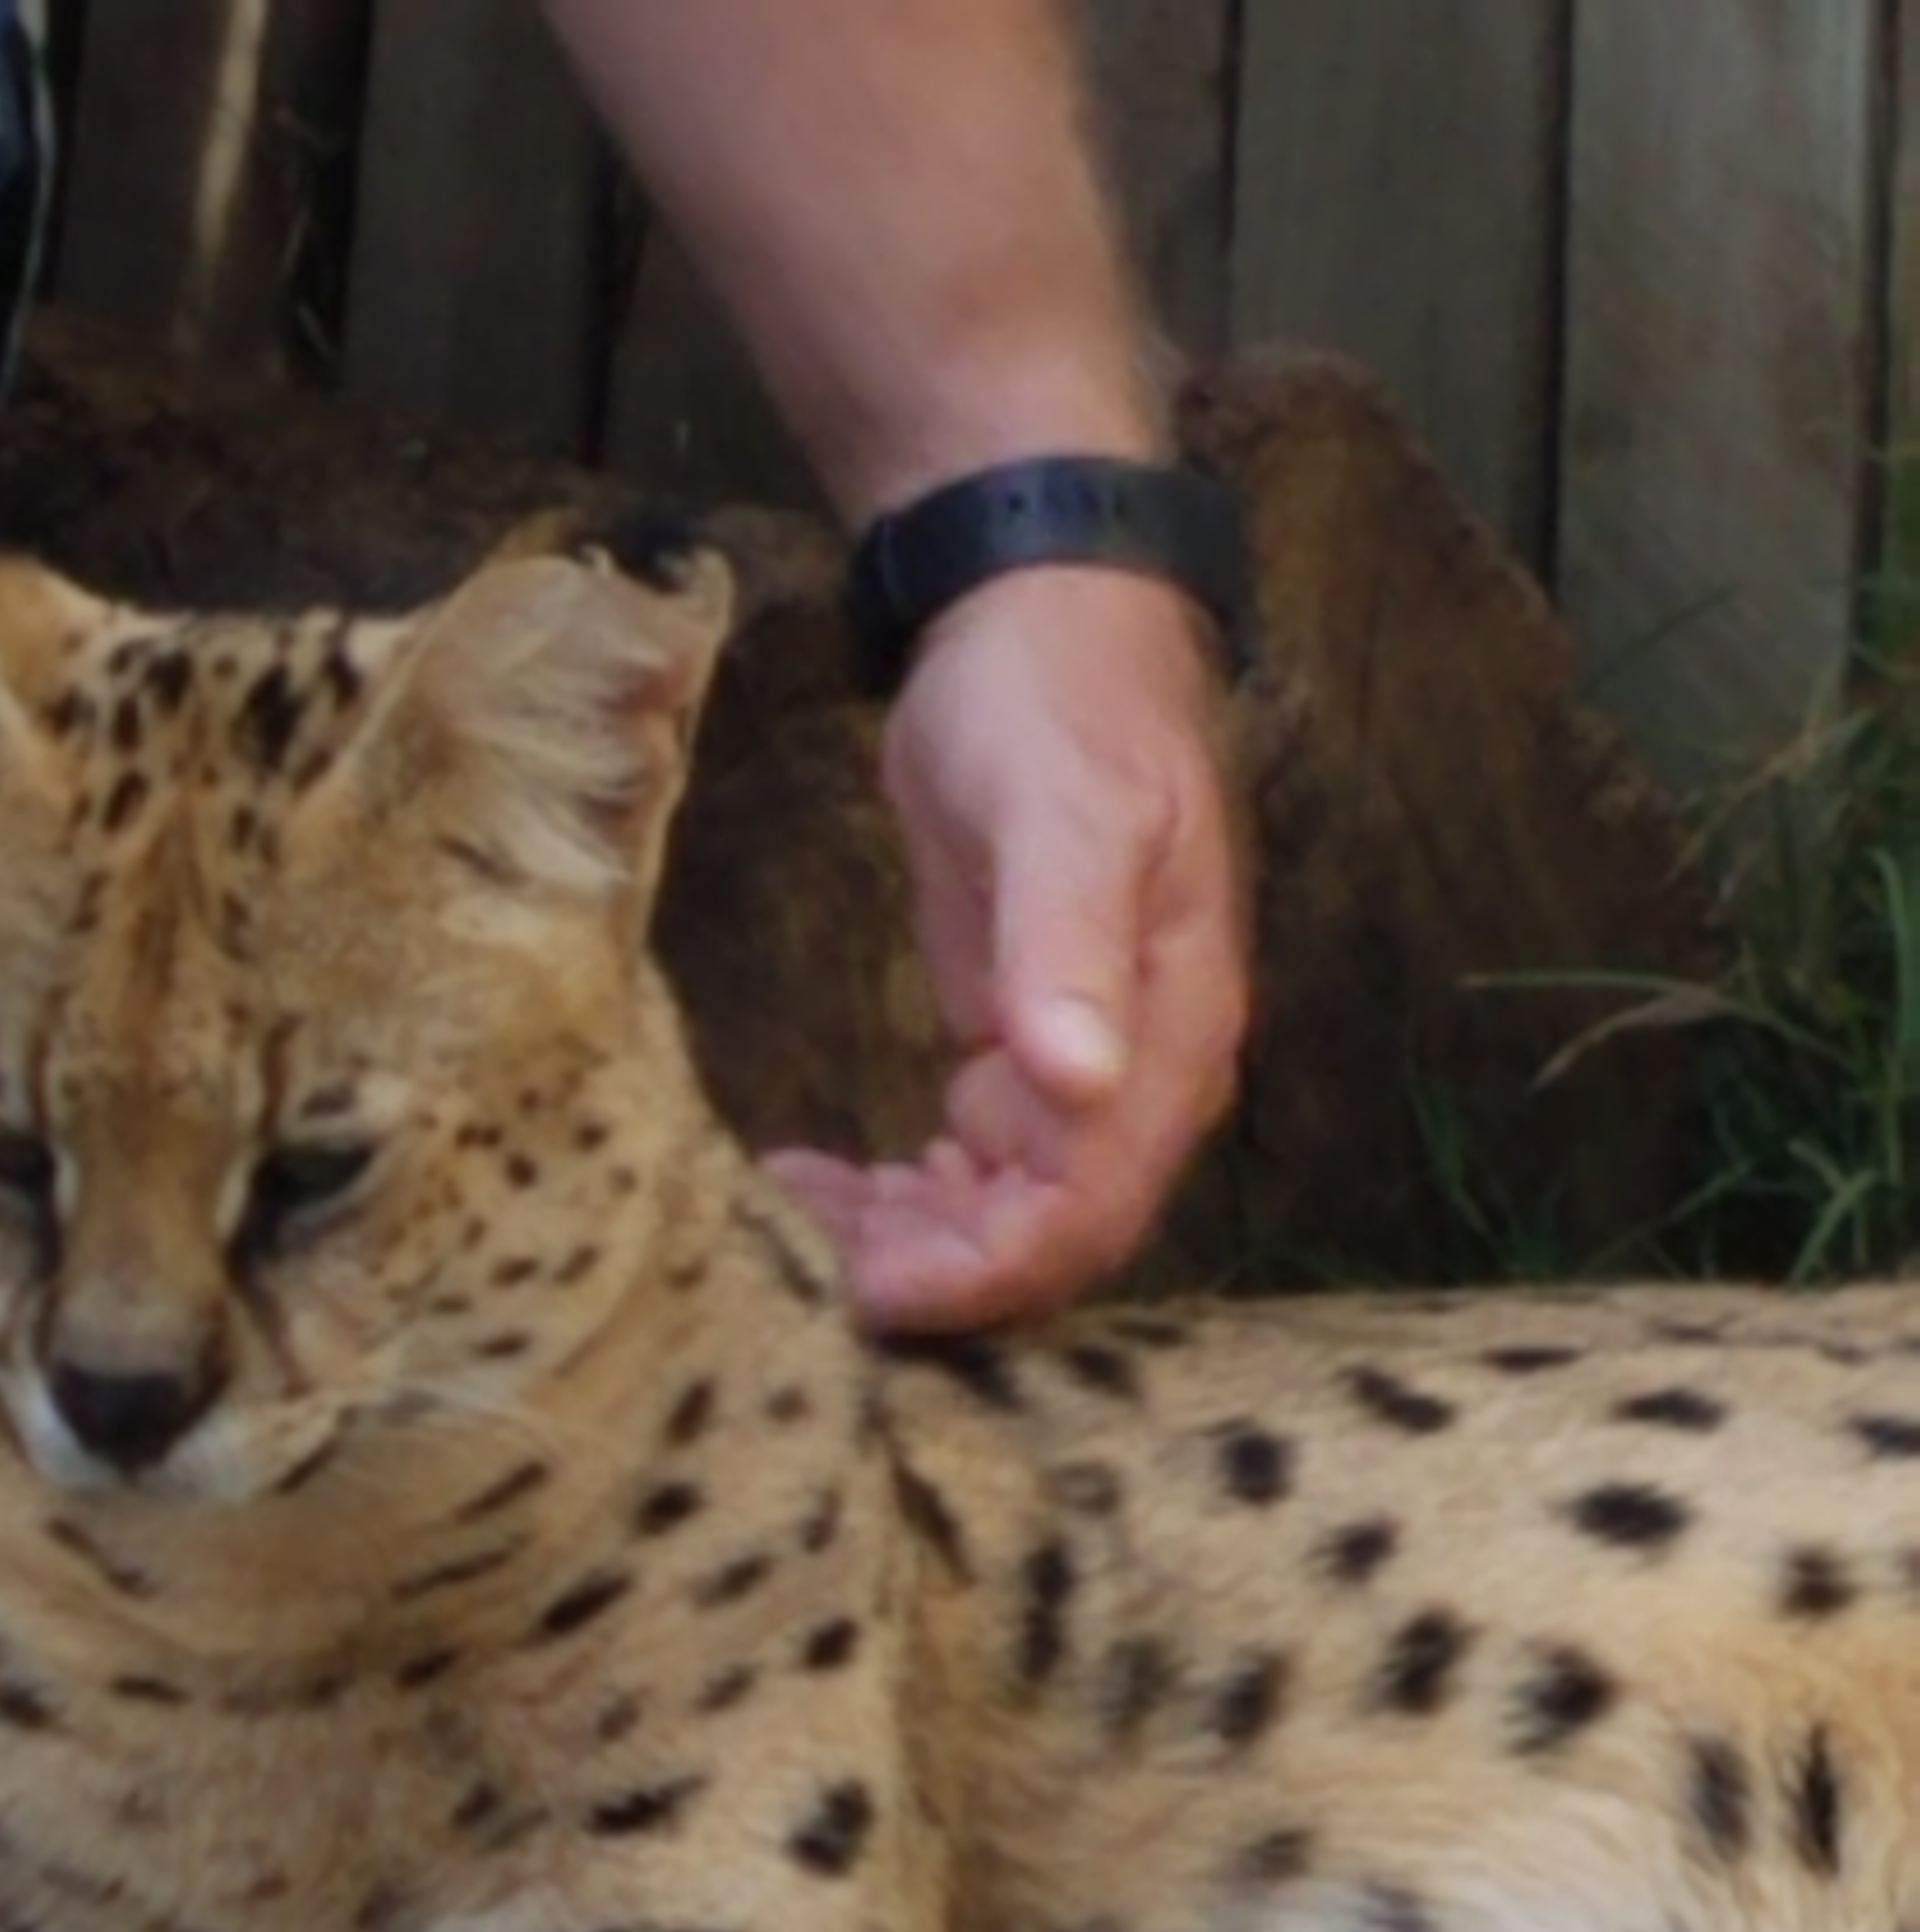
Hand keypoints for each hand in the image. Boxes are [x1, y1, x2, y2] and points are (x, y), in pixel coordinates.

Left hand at [766, 562, 1247, 1329]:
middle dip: (932, 1271)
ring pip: (1000, 1219)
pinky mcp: (1013, 1058)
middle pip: (1047, 1237)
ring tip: (791, 1215)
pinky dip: (893, 1198)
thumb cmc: (1056, 698)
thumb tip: (1083, 1081)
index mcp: (1172, 1030)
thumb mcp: (1060, 807)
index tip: (873, 1289)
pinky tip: (811, 1179)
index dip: (989, 1269)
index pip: (1093, 1206)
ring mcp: (1077, 1071)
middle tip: (801, 1262)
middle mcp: (1138, 1074)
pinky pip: (965, 1175)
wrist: (1035, 611)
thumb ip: (1068, 941)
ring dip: (901, 1243)